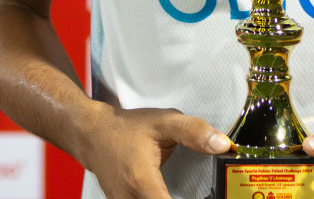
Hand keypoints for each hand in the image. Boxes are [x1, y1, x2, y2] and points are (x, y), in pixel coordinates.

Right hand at [77, 105, 231, 198]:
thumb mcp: (163, 122)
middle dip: (179, 198)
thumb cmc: (126, 128)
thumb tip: (223, 145)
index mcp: (143, 182)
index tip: (209, 197)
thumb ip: (194, 132)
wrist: (90, 133)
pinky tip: (164, 194)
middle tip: (205, 193)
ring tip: (180, 192)